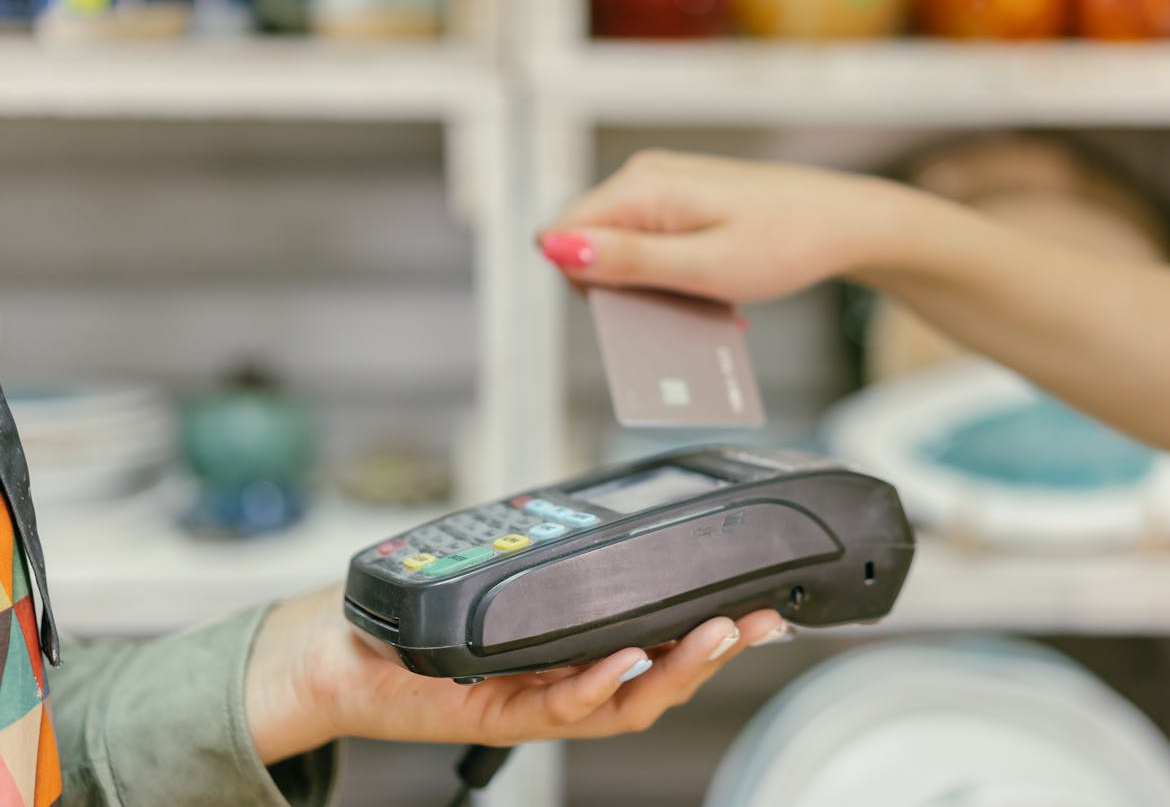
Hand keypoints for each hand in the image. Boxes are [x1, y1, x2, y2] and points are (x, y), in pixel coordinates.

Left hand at [245, 584, 786, 763]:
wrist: (344, 653)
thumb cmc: (422, 619)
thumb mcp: (503, 578)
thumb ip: (556, 565)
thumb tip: (610, 520)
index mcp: (576, 652)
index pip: (659, 645)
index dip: (711, 630)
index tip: (757, 599)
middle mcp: (567, 683)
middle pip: (661, 680)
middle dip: (717, 652)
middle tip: (763, 620)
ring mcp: (537, 702)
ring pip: (627, 701)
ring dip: (677, 669)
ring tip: (718, 635)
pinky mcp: (498, 712)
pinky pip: (559, 706)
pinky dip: (597, 684)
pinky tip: (626, 659)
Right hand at [539, 150, 934, 303]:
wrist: (845, 223)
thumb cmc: (785, 244)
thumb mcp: (702, 267)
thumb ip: (626, 261)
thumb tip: (553, 248)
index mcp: (641, 187)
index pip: (559, 236)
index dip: (584, 282)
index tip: (637, 305)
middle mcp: (644, 177)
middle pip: (587, 244)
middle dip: (619, 288)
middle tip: (677, 308)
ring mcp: (664, 186)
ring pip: (619, 248)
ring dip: (648, 287)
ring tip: (700, 302)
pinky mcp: (682, 199)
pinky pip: (650, 244)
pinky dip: (669, 274)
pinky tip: (707, 291)